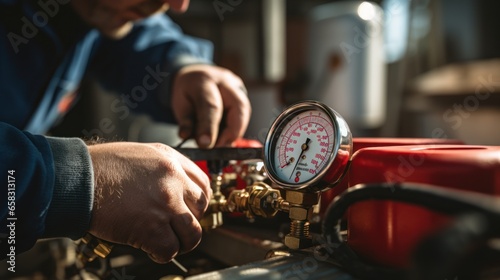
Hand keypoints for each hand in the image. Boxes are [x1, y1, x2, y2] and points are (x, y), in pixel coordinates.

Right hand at [87, 142, 210, 262]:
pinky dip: (163, 254)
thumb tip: (175, 188)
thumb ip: (162, 168)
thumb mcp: (140, 154)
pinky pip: (171, 249)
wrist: (76, 179)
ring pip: (193, 233)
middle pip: (201, 208)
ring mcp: (165, 204)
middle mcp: (173, 180)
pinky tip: (153, 250)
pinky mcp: (151, 228)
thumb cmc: (100, 167)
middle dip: (191, 221)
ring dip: (183, 242)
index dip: (199, 202)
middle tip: (178, 228)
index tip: (192, 210)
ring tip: (170, 243)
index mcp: (171, 160)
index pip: (204, 184)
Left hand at [171, 64, 250, 147]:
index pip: (211, 106)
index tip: (205, 145)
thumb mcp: (179, 105)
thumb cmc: (187, 92)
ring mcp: (238, 87)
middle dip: (230, 133)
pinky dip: (235, 130)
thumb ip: (186, 122)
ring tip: (219, 144)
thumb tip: (193, 139)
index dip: (210, 127)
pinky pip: (244, 115)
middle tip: (217, 147)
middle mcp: (225, 81)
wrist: (195, 76)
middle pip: (238, 108)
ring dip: (234, 133)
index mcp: (204, 81)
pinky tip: (224, 136)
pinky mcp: (244, 96)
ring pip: (245, 113)